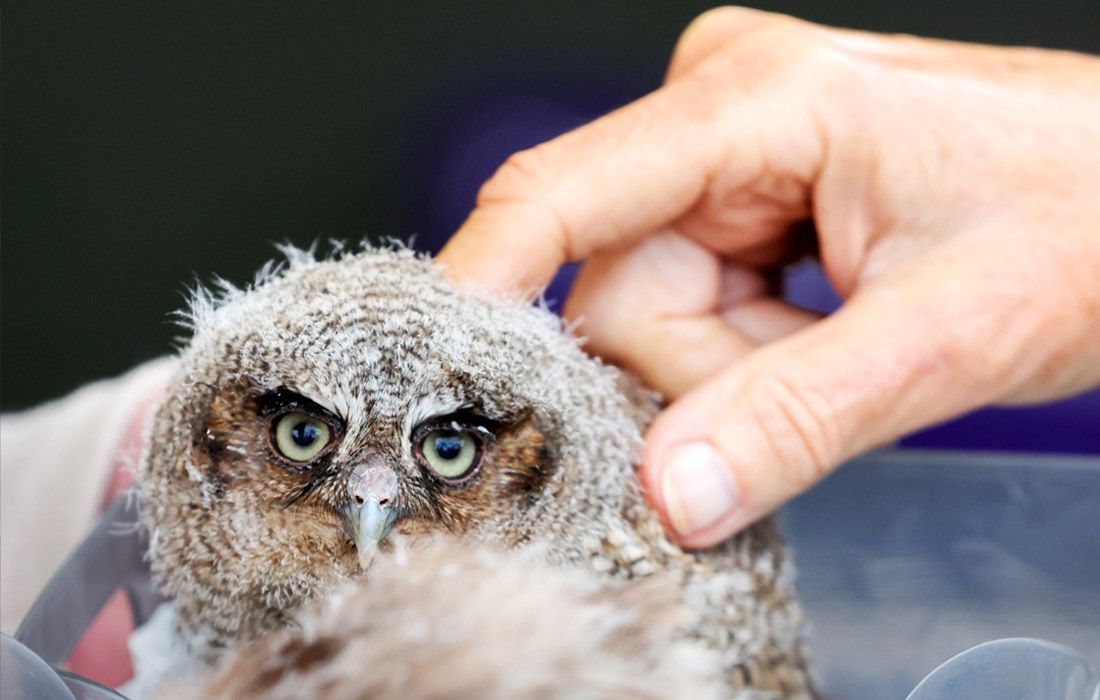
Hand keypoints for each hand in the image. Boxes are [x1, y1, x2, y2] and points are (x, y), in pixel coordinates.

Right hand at [438, 7, 1099, 546]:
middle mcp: (721, 110)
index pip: (565, 192)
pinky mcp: (741, 193)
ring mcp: (728, 152)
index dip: (488, 281)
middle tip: (810, 374)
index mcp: (758, 100)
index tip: (435, 360)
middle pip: (619, 287)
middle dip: (703, 367)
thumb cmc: (1087, 215)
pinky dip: (749, 346)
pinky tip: (823, 326)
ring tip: (841, 343)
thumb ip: (799, 415)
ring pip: (654, 309)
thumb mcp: (948, 332)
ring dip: (737, 361)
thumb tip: (670, 491)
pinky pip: (692, 303)